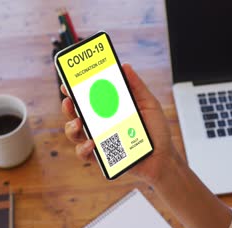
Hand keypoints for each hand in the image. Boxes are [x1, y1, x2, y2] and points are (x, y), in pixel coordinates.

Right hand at [61, 63, 176, 184]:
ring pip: (75, 133)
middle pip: (75, 113)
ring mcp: (99, 140)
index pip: (88, 97)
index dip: (75, 89)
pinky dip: (84, 148)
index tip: (69, 82)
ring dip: (71, 127)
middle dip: (68, 106)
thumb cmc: (156, 131)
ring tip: (79, 123)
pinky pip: (85, 154)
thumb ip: (137, 86)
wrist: (164, 157)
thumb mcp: (149, 104)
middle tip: (70, 100)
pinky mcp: (101, 158)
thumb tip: (125, 66)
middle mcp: (100, 124)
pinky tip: (92, 143)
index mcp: (109, 109)